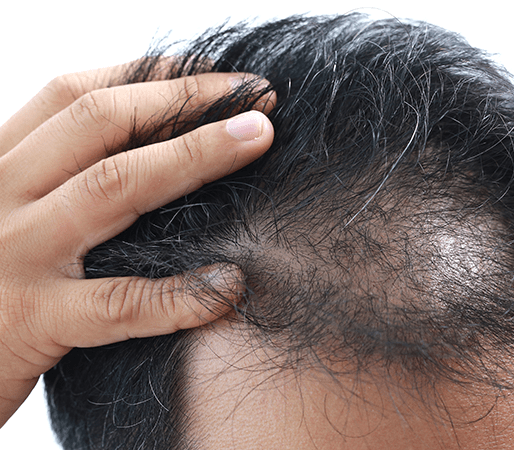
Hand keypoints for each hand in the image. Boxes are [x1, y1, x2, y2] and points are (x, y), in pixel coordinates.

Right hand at [0, 61, 274, 425]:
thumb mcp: (10, 212)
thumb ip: (58, 179)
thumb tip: (159, 144)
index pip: (75, 95)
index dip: (153, 76)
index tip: (219, 75)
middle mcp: (1, 196)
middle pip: (100, 124)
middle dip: (187, 101)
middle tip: (259, 98)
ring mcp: (15, 256)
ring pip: (112, 188)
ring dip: (194, 155)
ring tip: (258, 138)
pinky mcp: (31, 322)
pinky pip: (116, 304)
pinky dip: (179, 294)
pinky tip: (230, 283)